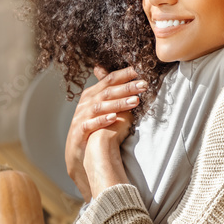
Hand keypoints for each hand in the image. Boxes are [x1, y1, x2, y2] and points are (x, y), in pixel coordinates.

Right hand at [65, 66, 146, 200]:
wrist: (79, 154)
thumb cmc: (95, 130)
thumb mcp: (105, 109)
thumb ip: (116, 96)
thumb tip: (135, 84)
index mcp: (93, 94)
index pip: (110, 79)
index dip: (125, 74)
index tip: (141, 69)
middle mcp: (86, 103)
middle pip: (107, 91)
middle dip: (126, 87)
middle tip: (144, 84)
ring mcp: (81, 117)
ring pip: (100, 106)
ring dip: (118, 103)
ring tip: (135, 101)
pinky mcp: (79, 132)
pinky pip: (90, 124)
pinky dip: (102, 120)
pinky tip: (114, 118)